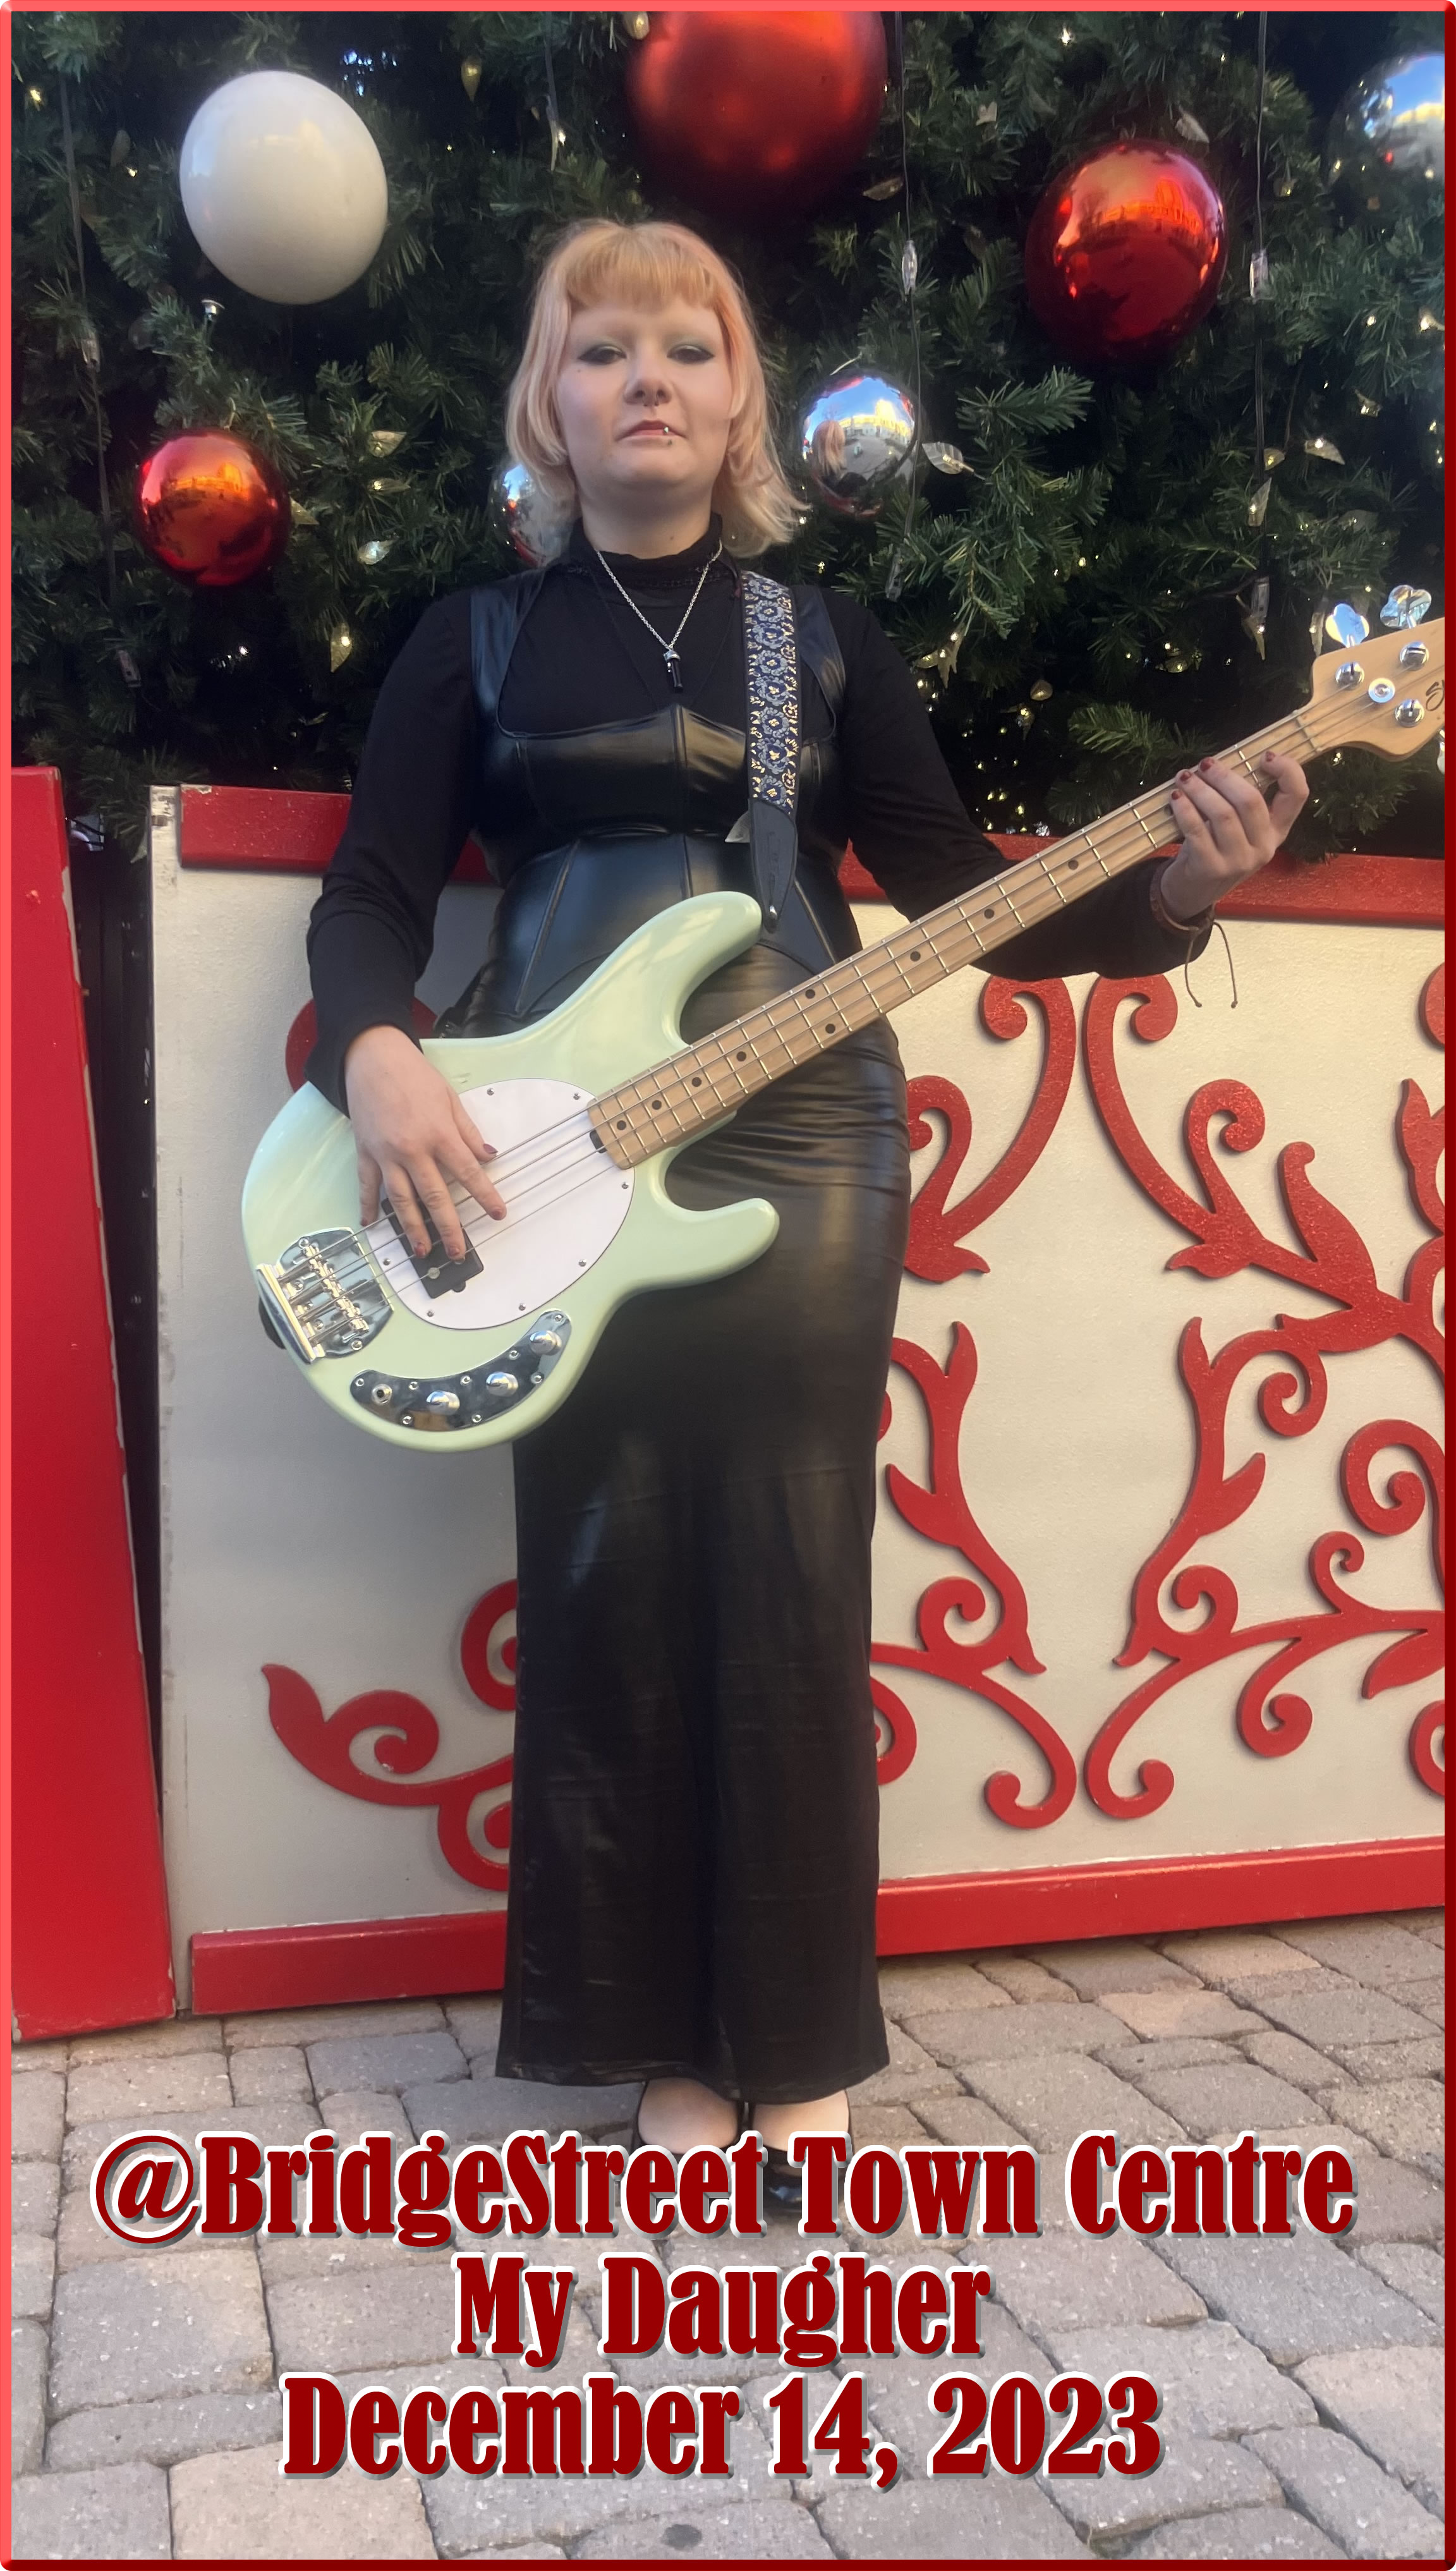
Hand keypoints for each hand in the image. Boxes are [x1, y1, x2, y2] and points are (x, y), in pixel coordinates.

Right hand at [342, 1024, 503, 1260]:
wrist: (372, 1057)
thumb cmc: (413, 1075)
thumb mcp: (449, 1098)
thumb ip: (468, 1131)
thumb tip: (488, 1156)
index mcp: (438, 1134)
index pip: (467, 1172)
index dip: (485, 1195)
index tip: (497, 1213)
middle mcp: (411, 1149)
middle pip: (433, 1196)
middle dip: (448, 1227)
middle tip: (459, 1250)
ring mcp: (385, 1154)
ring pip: (400, 1199)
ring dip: (412, 1228)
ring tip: (422, 1250)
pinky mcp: (365, 1152)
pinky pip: (367, 1185)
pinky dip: (368, 1206)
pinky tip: (372, 1224)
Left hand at [1161, 753, 1309, 921]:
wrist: (1193, 890)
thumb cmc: (1215, 847)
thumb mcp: (1239, 827)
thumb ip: (1241, 799)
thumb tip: (1226, 760)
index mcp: (1277, 830)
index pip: (1297, 795)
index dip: (1288, 770)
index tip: (1265, 755)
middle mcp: (1264, 847)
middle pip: (1250, 801)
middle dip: (1224, 777)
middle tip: (1204, 764)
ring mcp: (1239, 860)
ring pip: (1223, 814)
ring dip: (1200, 790)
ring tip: (1184, 777)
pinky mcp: (1211, 868)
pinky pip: (1197, 830)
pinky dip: (1185, 810)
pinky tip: (1176, 797)